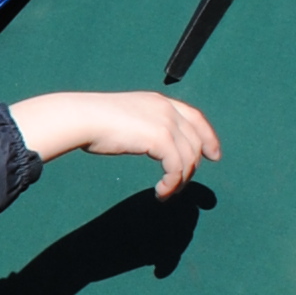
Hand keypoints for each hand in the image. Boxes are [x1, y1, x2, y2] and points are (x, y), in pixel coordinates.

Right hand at [8, 91, 220, 199]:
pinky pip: (177, 167)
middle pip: (195, 141)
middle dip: (193, 166)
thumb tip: (145, 142)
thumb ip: (141, 126)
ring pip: (188, 157)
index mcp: (159, 101)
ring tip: (166, 193)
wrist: (82, 118)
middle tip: (180, 186)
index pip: (195, 117)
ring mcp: (166, 123)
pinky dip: (172, 183)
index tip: (213, 155)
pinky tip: (160, 192)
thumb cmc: (92, 121)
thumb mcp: (124, 118)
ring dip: (180, 180)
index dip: (208, 136)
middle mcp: (167, 109)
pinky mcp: (161, 139)